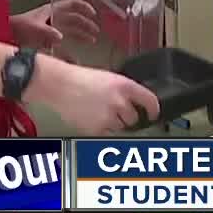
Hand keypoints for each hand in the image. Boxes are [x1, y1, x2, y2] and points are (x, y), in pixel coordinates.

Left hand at [11, 0, 98, 52]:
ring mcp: (49, 29)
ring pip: (70, 29)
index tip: (94, 14)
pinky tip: (73, 56)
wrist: (3, 34)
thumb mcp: (33, 27)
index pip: (72, 4)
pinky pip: (61, 43)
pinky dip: (69, 49)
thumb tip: (61, 37)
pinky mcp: (46, 40)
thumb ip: (47, 32)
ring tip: (91, 40)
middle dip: (86, 24)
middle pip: (74, 18)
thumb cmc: (17, 26)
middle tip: (95, 32)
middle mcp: (53, 18)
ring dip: (81, 34)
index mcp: (52, 10)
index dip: (84, 7)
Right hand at [31, 57, 160, 134]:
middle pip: (134, 118)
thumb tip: (135, 102)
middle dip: (127, 116)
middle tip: (115, 111)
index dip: (153, 110)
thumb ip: (124, 90)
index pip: (150, 101)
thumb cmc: (80, 79)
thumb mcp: (109, 78)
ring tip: (99, 111)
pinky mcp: (96, 128)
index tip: (153, 114)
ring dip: (114, 123)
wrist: (59, 85)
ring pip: (120, 127)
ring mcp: (109, 116)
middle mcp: (120, 102)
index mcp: (126, 86)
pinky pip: (107, 134)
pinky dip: (102, 129)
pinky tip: (92, 118)